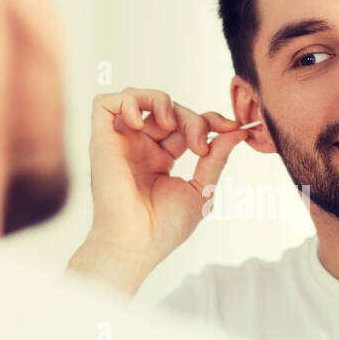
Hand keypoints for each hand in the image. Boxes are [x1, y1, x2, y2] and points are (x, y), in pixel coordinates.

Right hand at [69, 87, 252, 293]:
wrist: (137, 243)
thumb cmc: (165, 227)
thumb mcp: (202, 189)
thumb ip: (217, 157)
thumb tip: (237, 131)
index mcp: (160, 159)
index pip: (184, 123)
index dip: (208, 120)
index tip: (232, 128)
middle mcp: (139, 147)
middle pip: (167, 109)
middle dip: (192, 118)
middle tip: (200, 145)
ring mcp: (120, 143)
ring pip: (137, 97)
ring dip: (161, 101)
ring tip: (172, 125)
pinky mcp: (101, 140)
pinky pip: (105, 102)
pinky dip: (127, 101)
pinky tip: (142, 123)